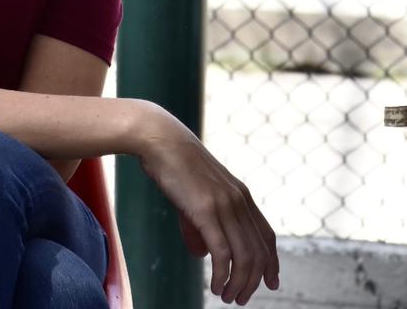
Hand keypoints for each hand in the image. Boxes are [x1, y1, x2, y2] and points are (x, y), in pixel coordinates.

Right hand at [134, 105, 279, 303]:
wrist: (159, 139)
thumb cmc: (174, 165)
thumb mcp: (196, 195)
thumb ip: (202, 225)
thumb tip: (202, 254)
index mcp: (241, 195)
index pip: (267, 236)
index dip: (272, 262)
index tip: (271, 283)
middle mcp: (239, 200)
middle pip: (259, 252)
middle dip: (254, 281)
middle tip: (241, 300)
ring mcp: (224, 204)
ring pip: (244, 257)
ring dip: (240, 284)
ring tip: (229, 297)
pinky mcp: (205, 210)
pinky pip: (222, 253)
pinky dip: (223, 276)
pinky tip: (216, 286)